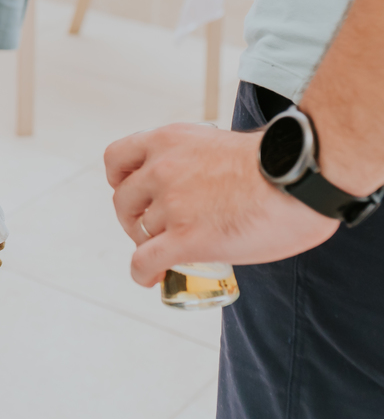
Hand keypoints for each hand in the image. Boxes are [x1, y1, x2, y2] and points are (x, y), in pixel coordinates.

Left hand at [104, 124, 338, 286]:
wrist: (302, 176)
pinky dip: (143, 273)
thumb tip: (198, 183)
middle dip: (133, 217)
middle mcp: (162, 169)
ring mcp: (171, 204)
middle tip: (155, 228)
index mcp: (169, 140)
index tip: (134, 192)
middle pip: (123, 200)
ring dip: (148, 244)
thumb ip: (197, 159)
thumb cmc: (280, 161)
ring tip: (169, 253)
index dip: (119, 180)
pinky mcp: (185, 238)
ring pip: (139, 232)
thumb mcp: (220, 142)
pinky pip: (145, 261)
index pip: (116, 158)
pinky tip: (153, 278)